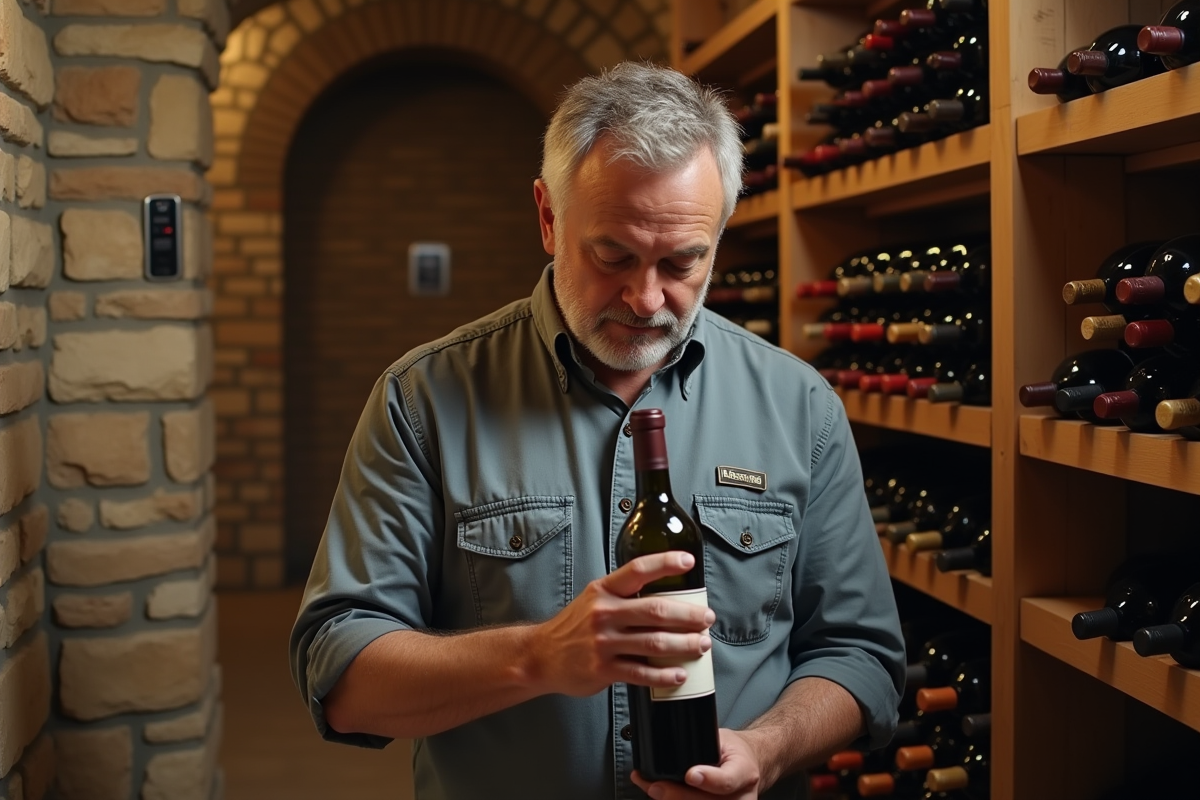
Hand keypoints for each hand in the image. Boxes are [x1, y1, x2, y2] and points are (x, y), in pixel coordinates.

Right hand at [530, 552, 714, 697]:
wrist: (541, 655)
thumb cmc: (575, 626)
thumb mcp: (594, 599)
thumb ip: (624, 595)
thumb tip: (666, 596)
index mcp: (603, 591)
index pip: (638, 570)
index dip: (665, 563)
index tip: (688, 562)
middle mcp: (604, 613)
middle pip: (656, 610)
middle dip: (689, 615)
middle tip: (707, 618)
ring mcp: (603, 642)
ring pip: (654, 642)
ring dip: (685, 644)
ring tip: (702, 645)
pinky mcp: (603, 669)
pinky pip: (642, 673)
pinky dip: (665, 674)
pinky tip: (679, 673)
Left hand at [631, 728, 763, 798]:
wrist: (749, 765)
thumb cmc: (733, 751)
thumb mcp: (722, 738)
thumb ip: (700, 743)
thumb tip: (667, 738)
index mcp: (744, 771)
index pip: (727, 780)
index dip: (708, 779)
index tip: (690, 775)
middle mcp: (742, 796)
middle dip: (678, 796)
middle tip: (656, 787)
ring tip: (654, 789)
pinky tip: (665, 796)